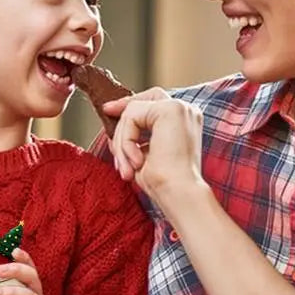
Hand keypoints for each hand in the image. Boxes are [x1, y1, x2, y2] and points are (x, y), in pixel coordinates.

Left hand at [103, 88, 204, 202]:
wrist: (179, 194)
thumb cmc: (164, 183)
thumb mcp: (143, 154)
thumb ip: (134, 137)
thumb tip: (112, 129)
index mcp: (183, 121)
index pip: (151, 103)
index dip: (128, 106)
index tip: (108, 111)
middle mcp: (186, 110)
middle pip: (141, 101)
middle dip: (120, 117)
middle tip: (112, 145)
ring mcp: (179, 107)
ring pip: (131, 112)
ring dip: (122, 142)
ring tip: (128, 168)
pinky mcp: (170, 110)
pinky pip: (132, 117)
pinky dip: (127, 141)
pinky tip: (137, 161)